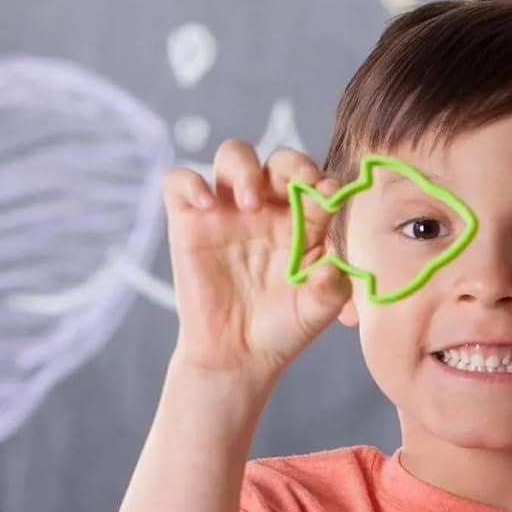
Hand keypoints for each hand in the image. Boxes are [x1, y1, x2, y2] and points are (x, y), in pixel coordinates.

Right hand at [163, 140, 350, 387]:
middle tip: (297, 183)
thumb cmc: (284, 328)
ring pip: (233, 155)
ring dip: (245, 168)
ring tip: (249, 201)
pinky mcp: (189, 221)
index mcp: (304, 220)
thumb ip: (331, 287)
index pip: (317, 182)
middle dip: (292, 163)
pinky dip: (190, 182)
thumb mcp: (317, 310)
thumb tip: (331, 263)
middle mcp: (269, 208)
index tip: (329, 197)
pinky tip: (205, 204)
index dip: (324, 181)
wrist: (239, 356)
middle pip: (280, 160)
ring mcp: (228, 210)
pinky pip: (180, 182)